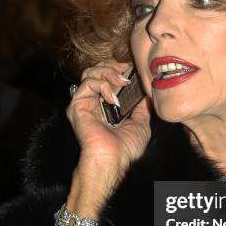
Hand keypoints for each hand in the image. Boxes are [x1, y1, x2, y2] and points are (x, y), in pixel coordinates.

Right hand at [66, 60, 151, 183]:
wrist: (113, 159)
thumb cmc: (125, 148)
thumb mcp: (141, 124)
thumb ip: (141, 108)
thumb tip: (148, 95)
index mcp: (107, 105)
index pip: (108, 77)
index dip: (118, 68)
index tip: (131, 68)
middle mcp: (94, 102)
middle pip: (96, 70)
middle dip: (112, 66)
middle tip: (125, 70)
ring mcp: (85, 102)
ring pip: (89, 73)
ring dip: (108, 72)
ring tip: (121, 82)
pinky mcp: (77, 105)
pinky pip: (87, 83)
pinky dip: (103, 85)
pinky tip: (113, 98)